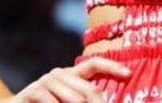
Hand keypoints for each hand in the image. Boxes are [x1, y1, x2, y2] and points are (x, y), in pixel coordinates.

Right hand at [4, 57, 130, 101]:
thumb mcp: (67, 100)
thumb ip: (83, 98)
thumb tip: (103, 99)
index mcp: (71, 74)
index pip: (94, 64)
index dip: (112, 67)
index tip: (129, 74)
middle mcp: (59, 73)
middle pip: (88, 89)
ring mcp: (45, 81)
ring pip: (74, 99)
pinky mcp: (32, 91)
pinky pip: (52, 102)